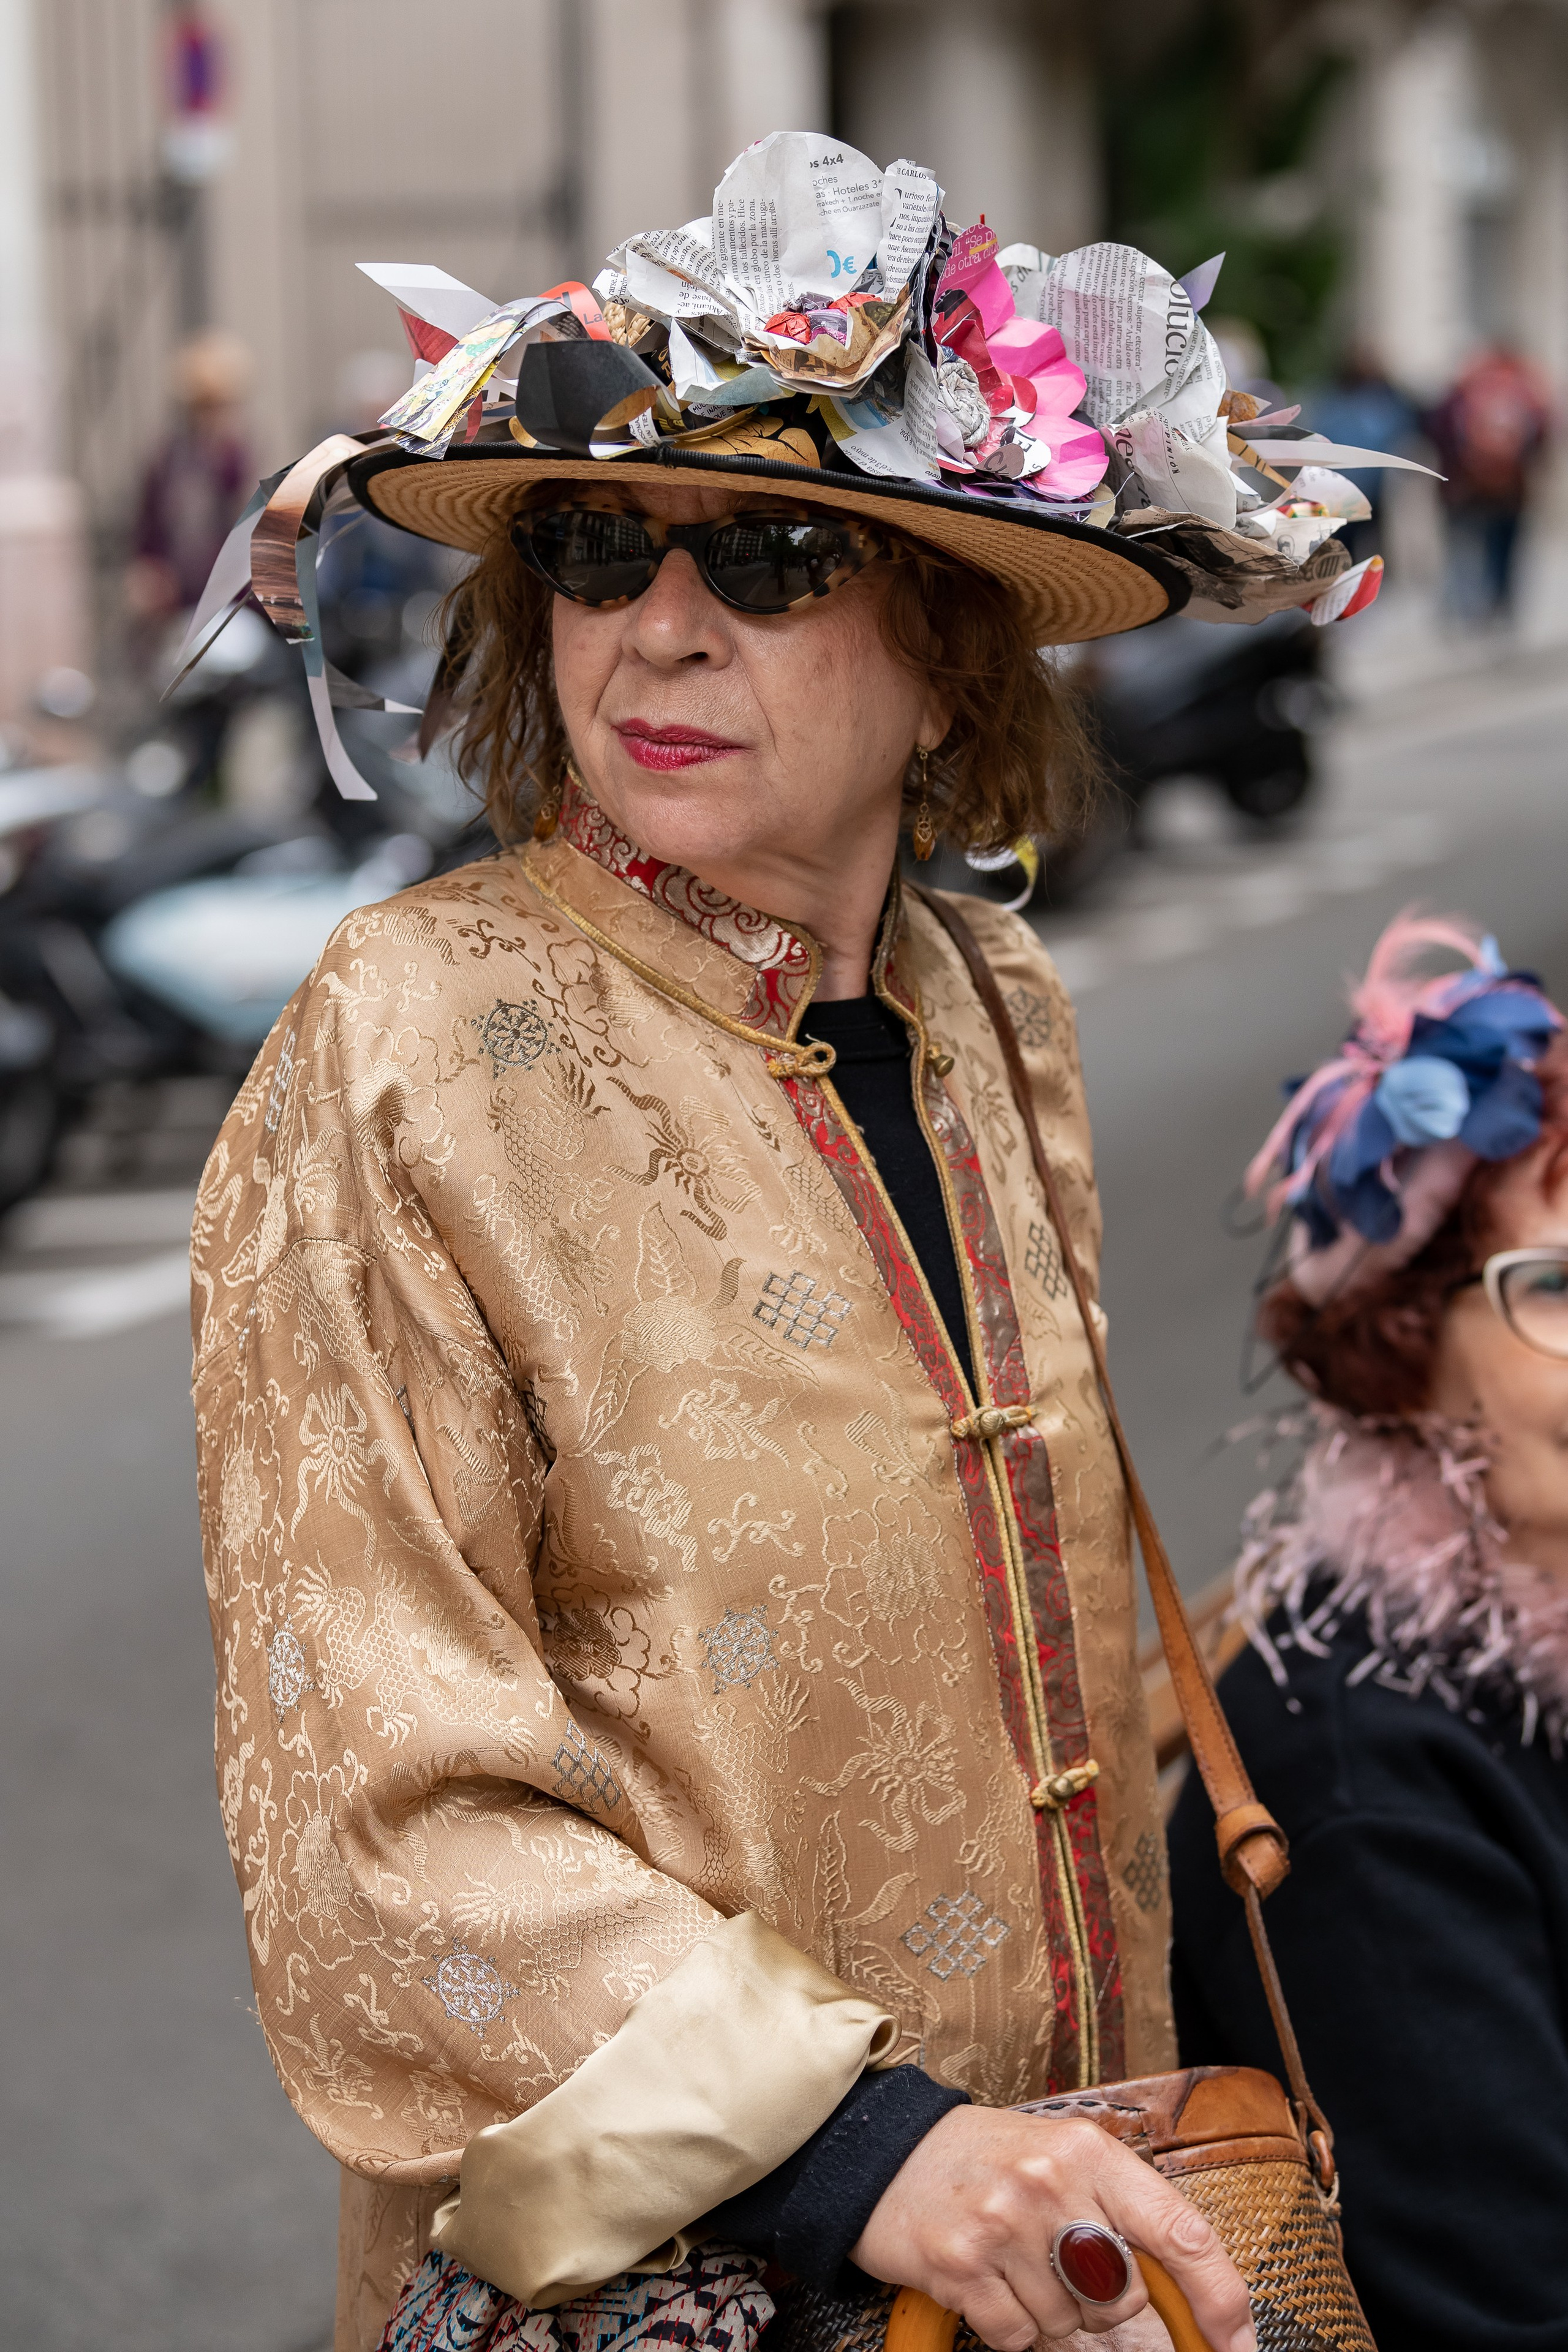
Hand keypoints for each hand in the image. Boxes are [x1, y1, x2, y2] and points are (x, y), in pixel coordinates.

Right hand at [850, 2106, 1255, 2351]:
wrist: (885, 2150)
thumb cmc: (987, 2160)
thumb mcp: (1061, 2162)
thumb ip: (1120, 2218)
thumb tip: (1181, 2307)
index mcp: (1091, 2151)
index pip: (1182, 2232)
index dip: (1222, 2299)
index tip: (1239, 2346)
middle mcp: (1051, 2180)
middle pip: (1124, 2296)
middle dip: (1102, 2302)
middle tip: (1058, 2263)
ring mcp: (1003, 2221)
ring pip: (1070, 2325)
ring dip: (1049, 2313)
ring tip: (1013, 2261)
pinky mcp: (959, 2263)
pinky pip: (1018, 2338)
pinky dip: (1008, 2326)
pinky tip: (986, 2281)